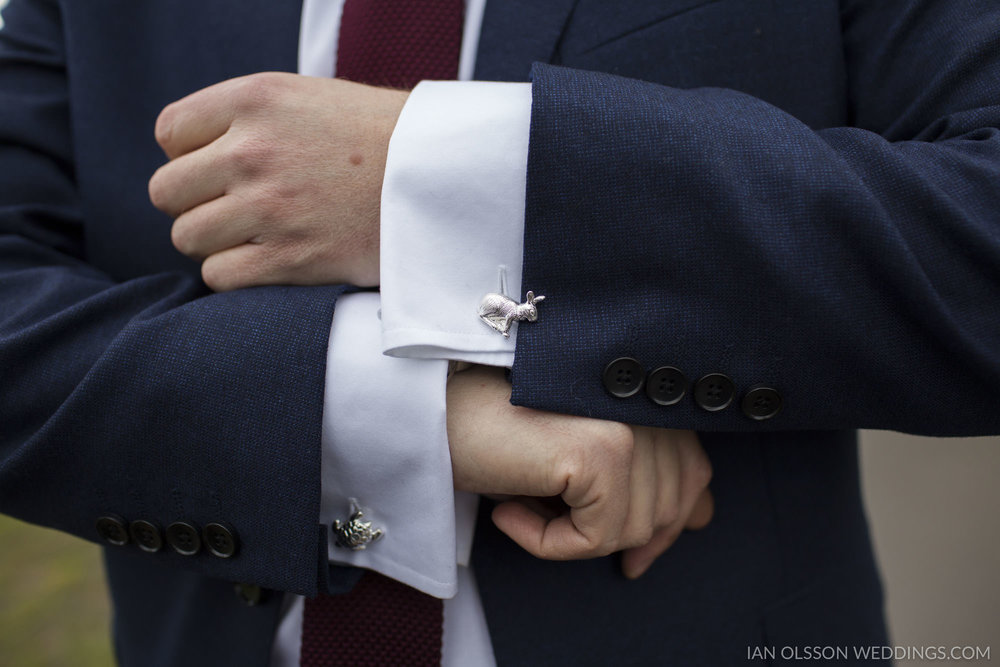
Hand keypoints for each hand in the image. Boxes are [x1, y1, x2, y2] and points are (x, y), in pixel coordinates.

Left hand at [149, 72, 408, 289]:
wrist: (442, 176)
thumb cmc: (379, 137)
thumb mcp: (308, 98)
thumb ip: (248, 117)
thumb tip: (194, 154)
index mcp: (255, 100)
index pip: (170, 133)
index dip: (188, 155)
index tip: (219, 168)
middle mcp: (253, 151)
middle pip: (167, 191)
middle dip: (194, 202)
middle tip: (233, 207)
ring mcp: (269, 207)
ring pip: (188, 237)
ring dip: (213, 241)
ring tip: (252, 235)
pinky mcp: (290, 258)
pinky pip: (219, 275)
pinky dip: (235, 274)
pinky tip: (266, 260)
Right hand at [447, 366, 713, 577]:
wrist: (432, 406)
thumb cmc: (494, 424)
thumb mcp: (579, 450)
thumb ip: (645, 471)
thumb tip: (696, 519)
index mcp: (650, 397)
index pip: (694, 473)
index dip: (669, 521)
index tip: (634, 557)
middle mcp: (649, 404)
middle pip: (670, 507)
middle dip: (623, 537)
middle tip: (558, 531)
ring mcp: (630, 425)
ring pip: (633, 528)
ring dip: (574, 534)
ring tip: (523, 501)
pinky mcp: (604, 450)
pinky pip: (595, 536)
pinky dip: (547, 542)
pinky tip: (509, 512)